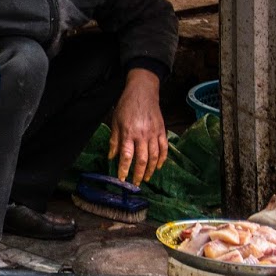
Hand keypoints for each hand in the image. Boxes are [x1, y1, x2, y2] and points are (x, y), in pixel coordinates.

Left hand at [107, 69, 168, 184]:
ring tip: (146, 178)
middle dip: (139, 174)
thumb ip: (114, 140)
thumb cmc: (127, 106)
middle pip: (142, 160)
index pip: (126, 156)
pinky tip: (158, 166)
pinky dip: (162, 159)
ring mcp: (154, 133)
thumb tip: (111, 157)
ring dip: (151, 170)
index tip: (122, 179)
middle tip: (136, 183)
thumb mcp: (115, 121)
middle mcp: (142, 135)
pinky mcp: (162, 130)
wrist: (143, 91)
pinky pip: (164, 148)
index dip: (124, 169)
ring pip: (154, 156)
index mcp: (129, 133)